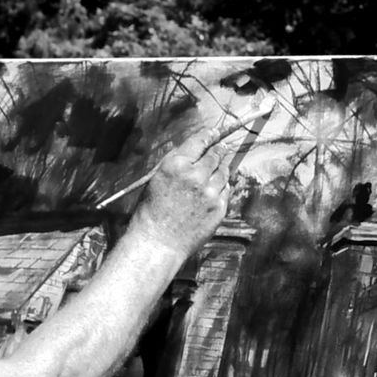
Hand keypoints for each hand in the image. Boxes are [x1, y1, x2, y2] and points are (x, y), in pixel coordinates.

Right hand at [127, 138, 227, 257]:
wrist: (157, 243)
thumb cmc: (151, 212)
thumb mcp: (157, 178)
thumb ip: (177, 162)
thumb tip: (194, 150)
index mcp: (176, 164)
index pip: (199, 141)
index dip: (210, 135)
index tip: (215, 133)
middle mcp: (195, 175)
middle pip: (215, 155)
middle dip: (219, 150)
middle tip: (221, 148)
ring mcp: (210, 192)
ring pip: (224, 171)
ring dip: (223, 166)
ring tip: (221, 164)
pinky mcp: (219, 208)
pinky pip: (226, 190)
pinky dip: (222, 186)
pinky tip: (217, 186)